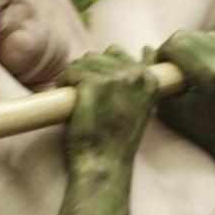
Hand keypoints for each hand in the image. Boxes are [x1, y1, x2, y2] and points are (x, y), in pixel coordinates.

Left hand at [58, 47, 157, 163]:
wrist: (104, 165)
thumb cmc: (116, 140)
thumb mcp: (138, 105)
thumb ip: (139, 78)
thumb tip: (147, 49)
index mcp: (149, 80)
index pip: (118, 54)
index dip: (103, 72)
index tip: (102, 95)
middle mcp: (135, 76)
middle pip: (99, 56)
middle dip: (88, 74)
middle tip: (89, 101)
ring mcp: (115, 79)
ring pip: (83, 62)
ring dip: (75, 79)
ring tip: (80, 103)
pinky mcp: (93, 84)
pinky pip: (71, 71)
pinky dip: (65, 84)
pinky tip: (72, 103)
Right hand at [154, 30, 214, 171]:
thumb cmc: (202, 128)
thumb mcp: (171, 108)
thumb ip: (157, 77)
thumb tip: (145, 47)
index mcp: (209, 74)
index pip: (174, 43)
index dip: (162, 55)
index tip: (162, 69)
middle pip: (187, 36)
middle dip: (175, 50)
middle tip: (174, 70)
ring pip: (202, 35)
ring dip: (192, 48)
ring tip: (192, 71)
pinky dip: (208, 49)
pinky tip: (206, 67)